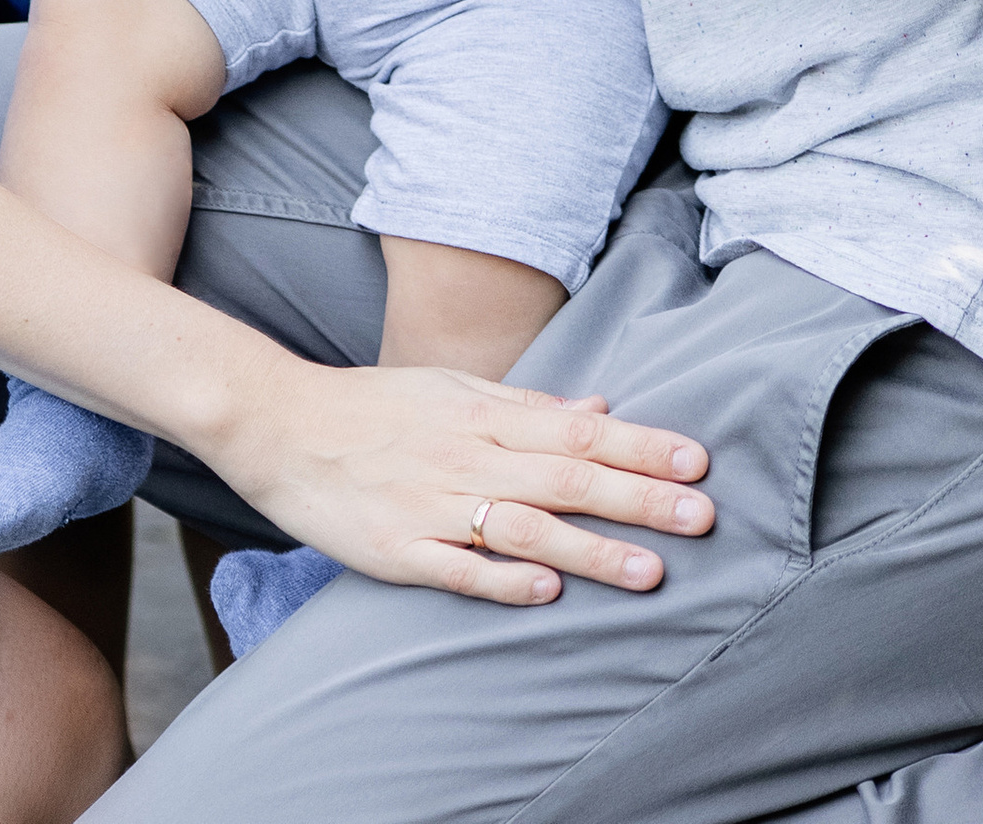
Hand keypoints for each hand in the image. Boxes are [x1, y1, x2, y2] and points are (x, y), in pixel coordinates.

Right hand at [227, 355, 712, 607]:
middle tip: (702, 515)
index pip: (578, 430)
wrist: (280, 423)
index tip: (696, 460)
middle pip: (566, 477)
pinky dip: (503, 579)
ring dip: (590, 550)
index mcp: (483, 415)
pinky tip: (545, 592)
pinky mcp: (400, 549)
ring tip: (650, 572)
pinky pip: (460, 569)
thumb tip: (601, 407)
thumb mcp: (452, 390)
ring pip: (525, 527)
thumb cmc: (374, 407)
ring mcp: (433, 505)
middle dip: (638, 497)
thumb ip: (528, 404)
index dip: (640, 445)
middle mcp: (467, 457)